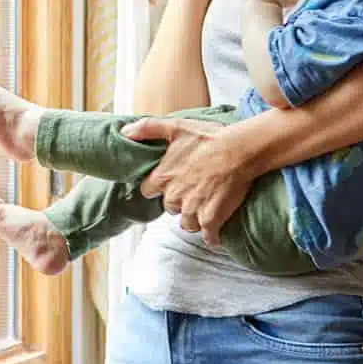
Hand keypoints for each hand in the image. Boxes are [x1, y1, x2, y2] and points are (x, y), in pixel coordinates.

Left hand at [121, 116, 254, 245]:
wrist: (238, 150)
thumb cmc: (208, 137)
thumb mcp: (174, 126)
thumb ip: (146, 128)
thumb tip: (124, 132)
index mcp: (162, 177)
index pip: (148, 191)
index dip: (158, 187)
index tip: (169, 182)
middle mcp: (174, 197)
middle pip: (170, 208)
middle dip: (179, 202)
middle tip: (192, 191)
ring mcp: (192, 210)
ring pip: (187, 224)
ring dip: (194, 218)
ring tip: (205, 207)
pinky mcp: (211, 219)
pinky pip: (208, 236)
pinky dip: (212, 235)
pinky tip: (216, 231)